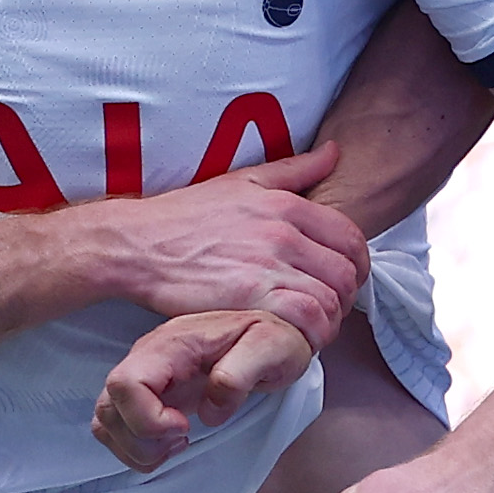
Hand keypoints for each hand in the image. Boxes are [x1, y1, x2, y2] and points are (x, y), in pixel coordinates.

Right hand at [79, 142, 365, 341]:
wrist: (136, 244)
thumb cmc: (185, 215)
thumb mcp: (243, 181)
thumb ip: (295, 170)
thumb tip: (334, 152)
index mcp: (287, 205)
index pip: (352, 239)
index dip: (358, 265)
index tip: (345, 282)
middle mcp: (283, 233)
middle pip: (346, 274)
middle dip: (344, 298)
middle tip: (326, 310)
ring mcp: (267, 265)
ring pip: (329, 300)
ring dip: (327, 322)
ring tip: (310, 330)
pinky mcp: (248, 297)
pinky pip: (304, 320)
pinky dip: (308, 335)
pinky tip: (294, 340)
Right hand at [92, 308, 320, 468]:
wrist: (276, 332)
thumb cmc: (275, 338)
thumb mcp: (273, 347)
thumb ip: (241, 374)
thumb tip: (209, 409)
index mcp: (172, 344)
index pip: (125, 384)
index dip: (146, 419)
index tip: (185, 428)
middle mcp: (148, 358)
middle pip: (109, 407)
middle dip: (142, 439)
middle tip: (184, 439)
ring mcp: (144, 375)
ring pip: (106, 420)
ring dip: (136, 447)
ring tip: (178, 443)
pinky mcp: (147, 393)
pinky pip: (116, 425)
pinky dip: (135, 446)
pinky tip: (171, 443)